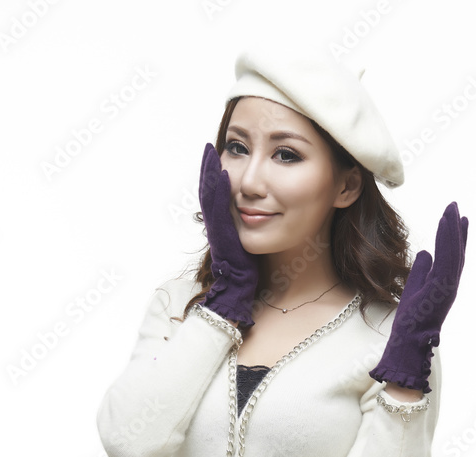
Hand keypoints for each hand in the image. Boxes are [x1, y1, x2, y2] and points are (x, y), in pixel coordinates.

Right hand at [198, 142, 259, 326]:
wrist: (241, 290)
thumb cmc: (252, 268)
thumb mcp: (253, 241)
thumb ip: (254, 224)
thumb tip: (265, 210)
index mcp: (225, 224)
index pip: (219, 194)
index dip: (216, 175)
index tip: (218, 156)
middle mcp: (218, 225)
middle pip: (211, 191)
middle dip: (209, 169)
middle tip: (209, 148)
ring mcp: (217, 229)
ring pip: (210, 196)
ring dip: (209, 174)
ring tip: (211, 153)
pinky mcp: (220, 235)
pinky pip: (217, 208)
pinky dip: (217, 190)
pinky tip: (221, 174)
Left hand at [368, 202, 467, 392]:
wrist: (407, 344)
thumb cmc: (409, 323)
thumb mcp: (413, 289)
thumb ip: (420, 271)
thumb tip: (424, 252)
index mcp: (442, 286)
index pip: (450, 257)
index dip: (454, 238)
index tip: (457, 219)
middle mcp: (448, 285)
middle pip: (456, 252)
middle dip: (456, 229)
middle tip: (456, 207)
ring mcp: (447, 287)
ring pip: (454, 252)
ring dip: (452, 229)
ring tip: (452, 209)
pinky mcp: (442, 288)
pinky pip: (448, 258)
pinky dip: (447, 239)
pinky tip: (446, 223)